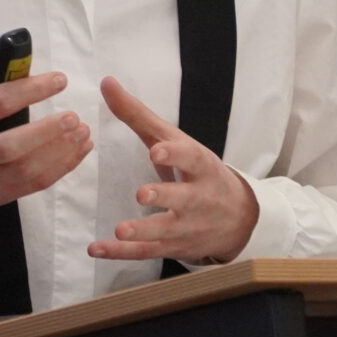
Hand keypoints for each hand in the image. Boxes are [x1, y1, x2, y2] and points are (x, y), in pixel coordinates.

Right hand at [0, 70, 86, 224]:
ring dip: (60, 151)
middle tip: (74, 117)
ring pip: (26, 170)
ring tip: (82, 133)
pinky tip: (77, 152)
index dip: (30, 90)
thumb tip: (27, 78)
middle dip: (48, 131)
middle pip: (11, 145)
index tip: (58, 80)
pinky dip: (60, 168)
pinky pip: (33, 185)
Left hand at [89, 78, 257, 264]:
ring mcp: (186, 226)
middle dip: (164, 196)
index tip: (157, 150)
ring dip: (143, 232)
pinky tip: (97, 249)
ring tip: (121, 230)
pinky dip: (121, 254)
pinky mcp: (173, 247)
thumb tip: (106, 82)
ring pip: (166, 231)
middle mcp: (197, 197)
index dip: (175, 155)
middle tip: (142, 193)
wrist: (239, 217)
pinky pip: (146, 252)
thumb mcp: (176, 140)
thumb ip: (139, 115)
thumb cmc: (198, 171)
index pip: (190, 158)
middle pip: (183, 198)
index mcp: (200, 165)